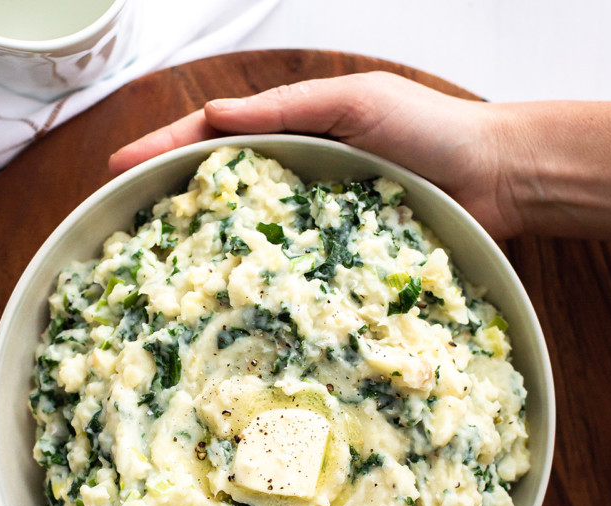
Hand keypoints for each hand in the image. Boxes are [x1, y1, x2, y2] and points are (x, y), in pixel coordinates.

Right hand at [109, 72, 610, 240]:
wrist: (494, 178)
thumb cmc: (432, 130)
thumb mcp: (355, 103)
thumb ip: (287, 109)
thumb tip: (217, 116)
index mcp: (292, 133)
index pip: (212, 138)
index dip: (162, 150)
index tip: (116, 168)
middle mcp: (294, 177)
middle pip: (217, 187)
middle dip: (167, 200)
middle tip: (120, 223)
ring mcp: (310, 221)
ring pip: (245, 232)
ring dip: (201, 245)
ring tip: (155, 266)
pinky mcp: (333, 257)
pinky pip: (286, 267)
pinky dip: (254, 279)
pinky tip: (227, 296)